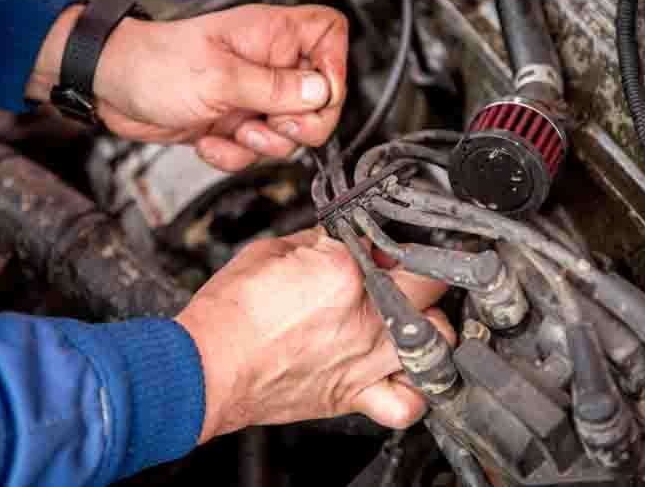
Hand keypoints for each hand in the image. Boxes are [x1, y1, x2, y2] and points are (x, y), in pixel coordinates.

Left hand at [28, 4, 348, 170]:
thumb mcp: (220, 77)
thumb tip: (320, 92)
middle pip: (319, 99)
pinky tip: (210, 141)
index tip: (317, 95)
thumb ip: (275, 88)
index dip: (334, 67)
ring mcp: (253, 96)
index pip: (329, 36)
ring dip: (262, 144)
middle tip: (272, 124)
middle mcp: (267, 66)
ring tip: (234, 129)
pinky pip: (256, 151)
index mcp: (270, 36)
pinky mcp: (236, 123)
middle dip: (299, 124)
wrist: (112, 88)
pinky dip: (235, 155)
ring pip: (288, 134)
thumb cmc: (154, 64)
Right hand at [176, 227, 455, 442]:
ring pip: (438, 339)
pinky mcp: (353, 395)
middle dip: (420, 273)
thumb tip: (336, 240)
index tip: (379, 245)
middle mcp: (367, 317)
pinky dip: (415, 390)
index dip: (388, 241)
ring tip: (409, 318)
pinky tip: (402, 373)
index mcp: (346, 272)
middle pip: (430, 286)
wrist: (207, 365)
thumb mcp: (270, 252)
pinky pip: (408, 404)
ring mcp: (365, 359)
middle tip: (401, 274)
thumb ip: (316, 242)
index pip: (392, 244)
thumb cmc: (230, 314)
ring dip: (429, 324)